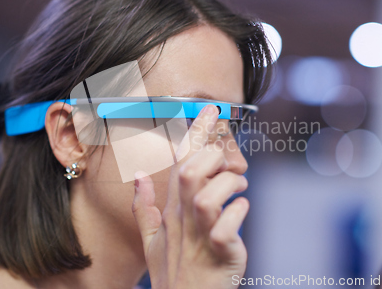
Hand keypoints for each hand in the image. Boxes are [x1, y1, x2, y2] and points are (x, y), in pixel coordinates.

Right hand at [132, 104, 248, 288]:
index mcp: (170, 211)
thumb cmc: (172, 272)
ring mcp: (200, 236)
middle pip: (189, 174)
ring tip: (239, 188)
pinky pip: (227, 227)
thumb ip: (143, 207)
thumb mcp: (150, 240)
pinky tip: (242, 210)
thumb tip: (138, 176)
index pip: (180, 163)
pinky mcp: (221, 253)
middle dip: (212, 158)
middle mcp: (183, 219)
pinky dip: (239, 212)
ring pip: (207, 197)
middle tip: (229, 164)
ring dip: (229, 184)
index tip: (211, 109)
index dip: (195, 134)